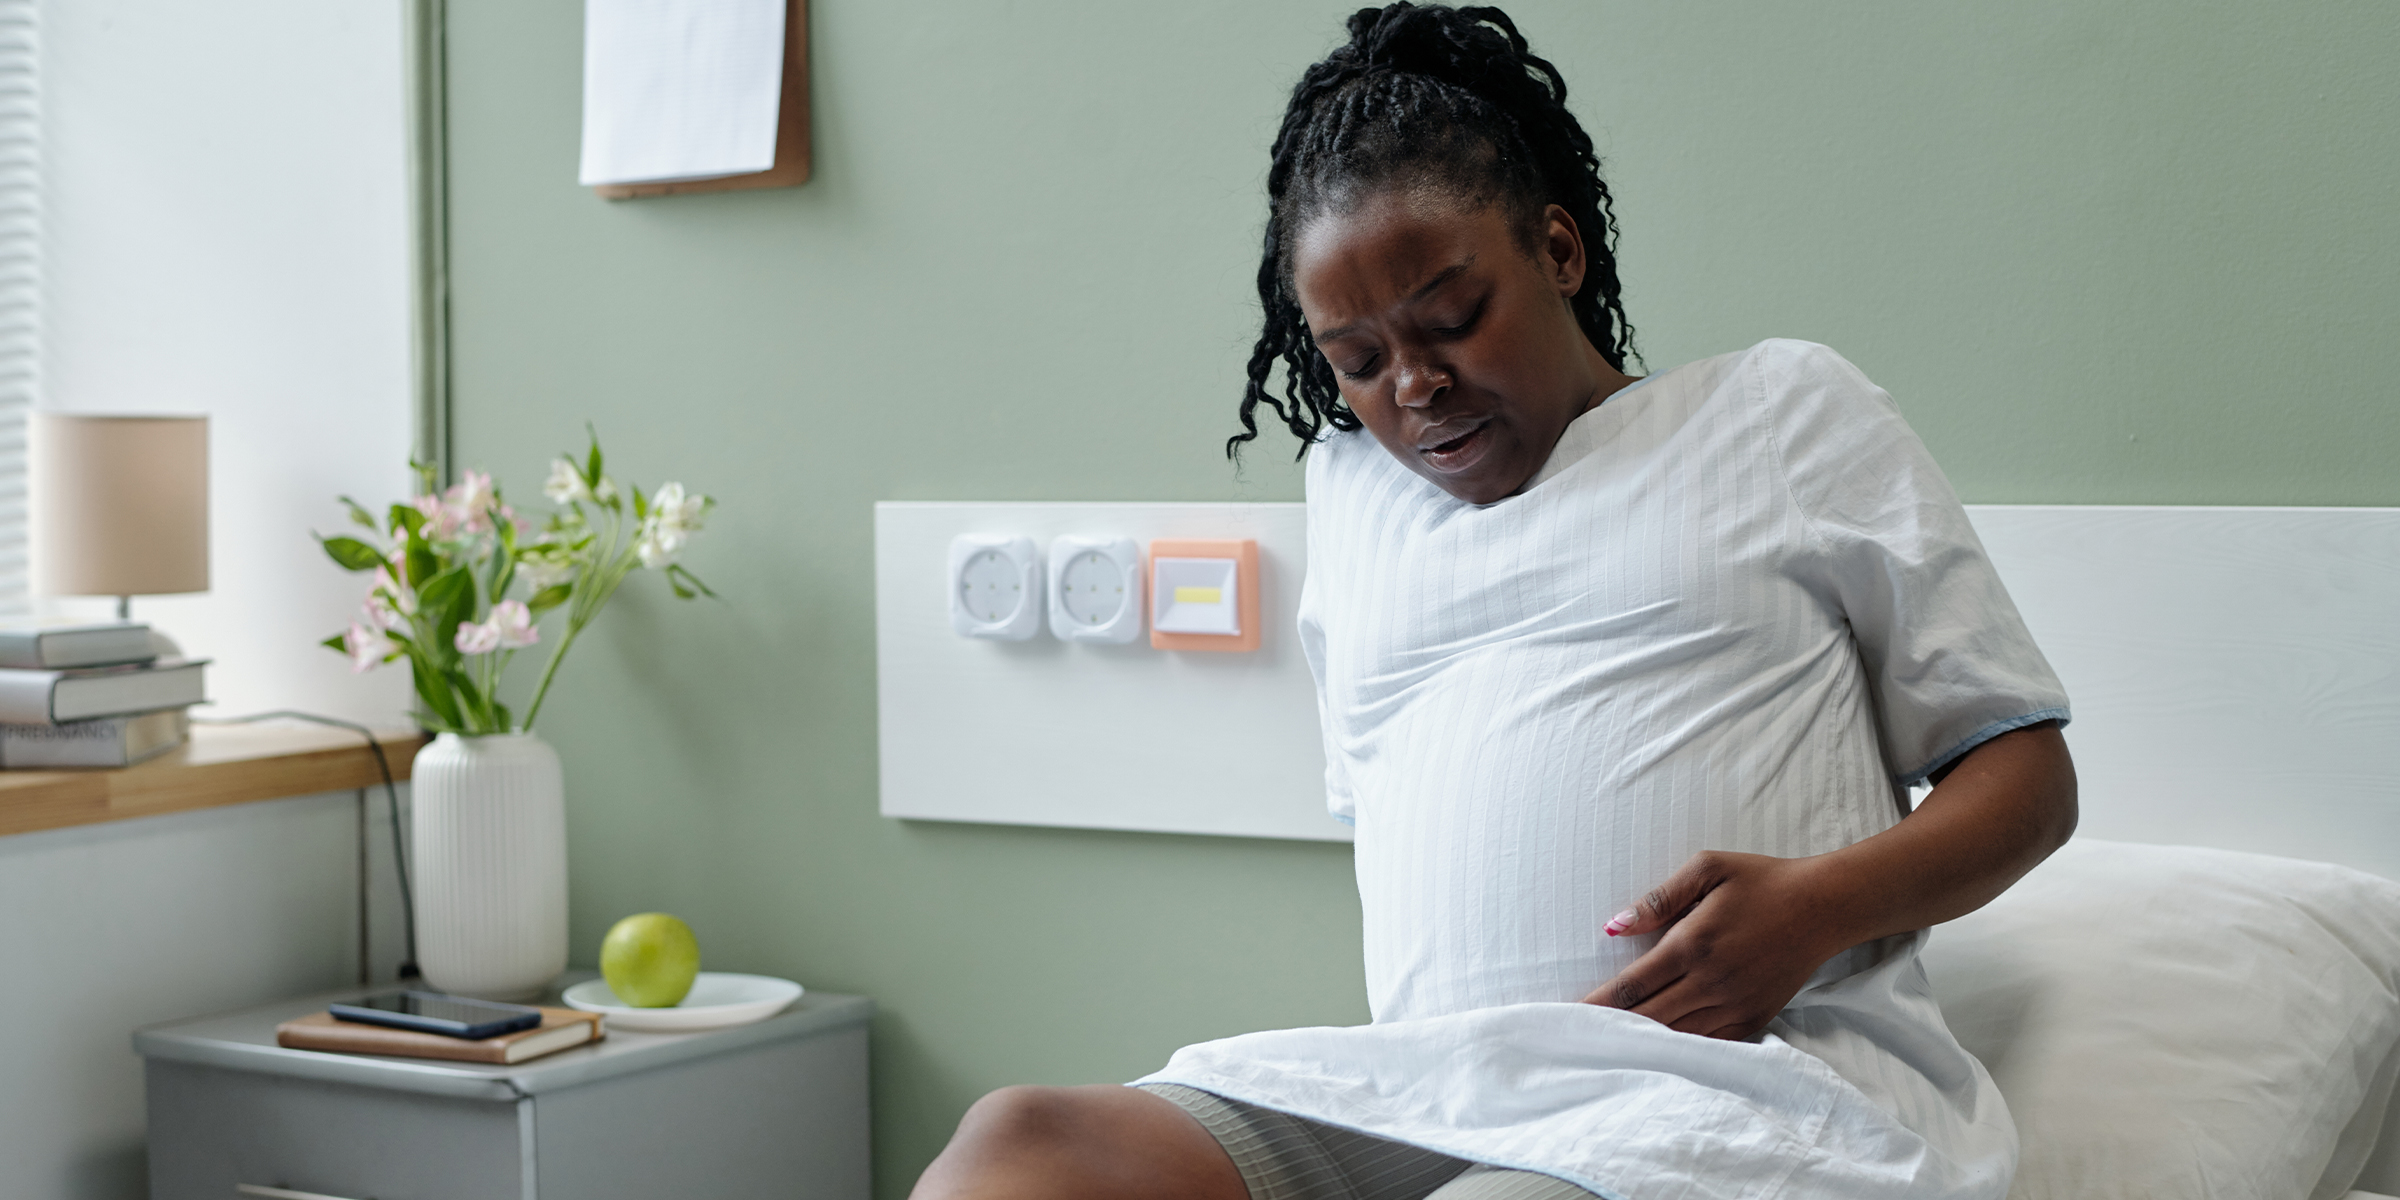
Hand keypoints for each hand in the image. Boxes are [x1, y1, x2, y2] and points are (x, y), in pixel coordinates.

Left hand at [1580, 850, 1850, 1040]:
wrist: (1824, 906)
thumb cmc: (1760, 880)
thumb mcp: (1707, 869)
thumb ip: (1658, 899)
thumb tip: (1613, 927)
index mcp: (1693, 943)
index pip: (1633, 986)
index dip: (1597, 1005)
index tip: (1569, 1016)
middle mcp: (1712, 980)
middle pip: (1649, 1020)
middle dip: (1611, 1030)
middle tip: (1578, 1038)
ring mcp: (1735, 1004)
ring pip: (1677, 1037)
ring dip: (1642, 1044)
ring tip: (1609, 1047)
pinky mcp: (1754, 1018)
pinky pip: (1710, 1044)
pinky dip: (1681, 1049)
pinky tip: (1658, 1050)